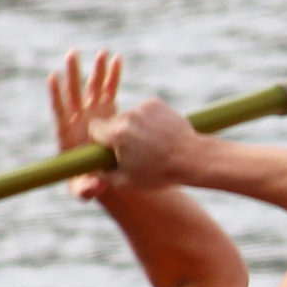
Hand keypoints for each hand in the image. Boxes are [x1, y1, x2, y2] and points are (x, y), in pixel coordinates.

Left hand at [49, 48, 127, 200]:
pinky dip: (113, 75)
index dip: (56, 94)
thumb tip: (94, 188)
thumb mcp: (83, 189)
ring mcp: (92, 112)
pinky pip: (110, 89)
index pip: (59, 110)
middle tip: (73, 54)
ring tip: (103, 53)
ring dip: (97, 70)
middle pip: (74, 92)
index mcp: (67, 132)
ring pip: (93, 87)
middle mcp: (78, 118)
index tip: (53, 77)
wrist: (99, 171)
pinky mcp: (106, 110)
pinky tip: (117, 59)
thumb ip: (86, 189)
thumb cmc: (85, 181)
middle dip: (74, 73)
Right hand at [86, 96, 201, 194]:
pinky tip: (158, 135)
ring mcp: (143, 107)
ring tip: (150, 145)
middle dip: (117, 135)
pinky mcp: (156, 103)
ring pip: (129, 117)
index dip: (99, 140)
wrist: (192, 158)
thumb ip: (104, 175)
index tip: (108, 149)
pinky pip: (144, 111)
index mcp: (116, 134)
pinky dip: (148, 120)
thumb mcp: (126, 182)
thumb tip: (94, 169)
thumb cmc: (158, 173)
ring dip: (134, 127)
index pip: (94, 129)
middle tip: (132, 151)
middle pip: (112, 123)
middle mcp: (128, 116)